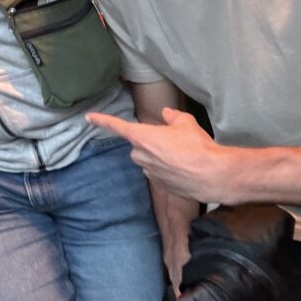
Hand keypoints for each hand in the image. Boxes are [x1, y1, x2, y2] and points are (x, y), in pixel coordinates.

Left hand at [87, 108, 229, 203]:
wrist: (212, 175)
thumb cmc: (197, 146)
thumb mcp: (186, 123)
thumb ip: (173, 117)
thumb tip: (167, 114)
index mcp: (143, 137)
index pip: (117, 126)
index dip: (102, 120)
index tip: (89, 117)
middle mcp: (141, 156)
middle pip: (138, 145)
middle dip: (150, 141)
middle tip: (172, 140)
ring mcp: (149, 172)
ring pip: (148, 159)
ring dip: (158, 156)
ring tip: (182, 155)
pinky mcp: (159, 185)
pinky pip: (157, 172)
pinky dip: (166, 169)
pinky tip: (183, 168)